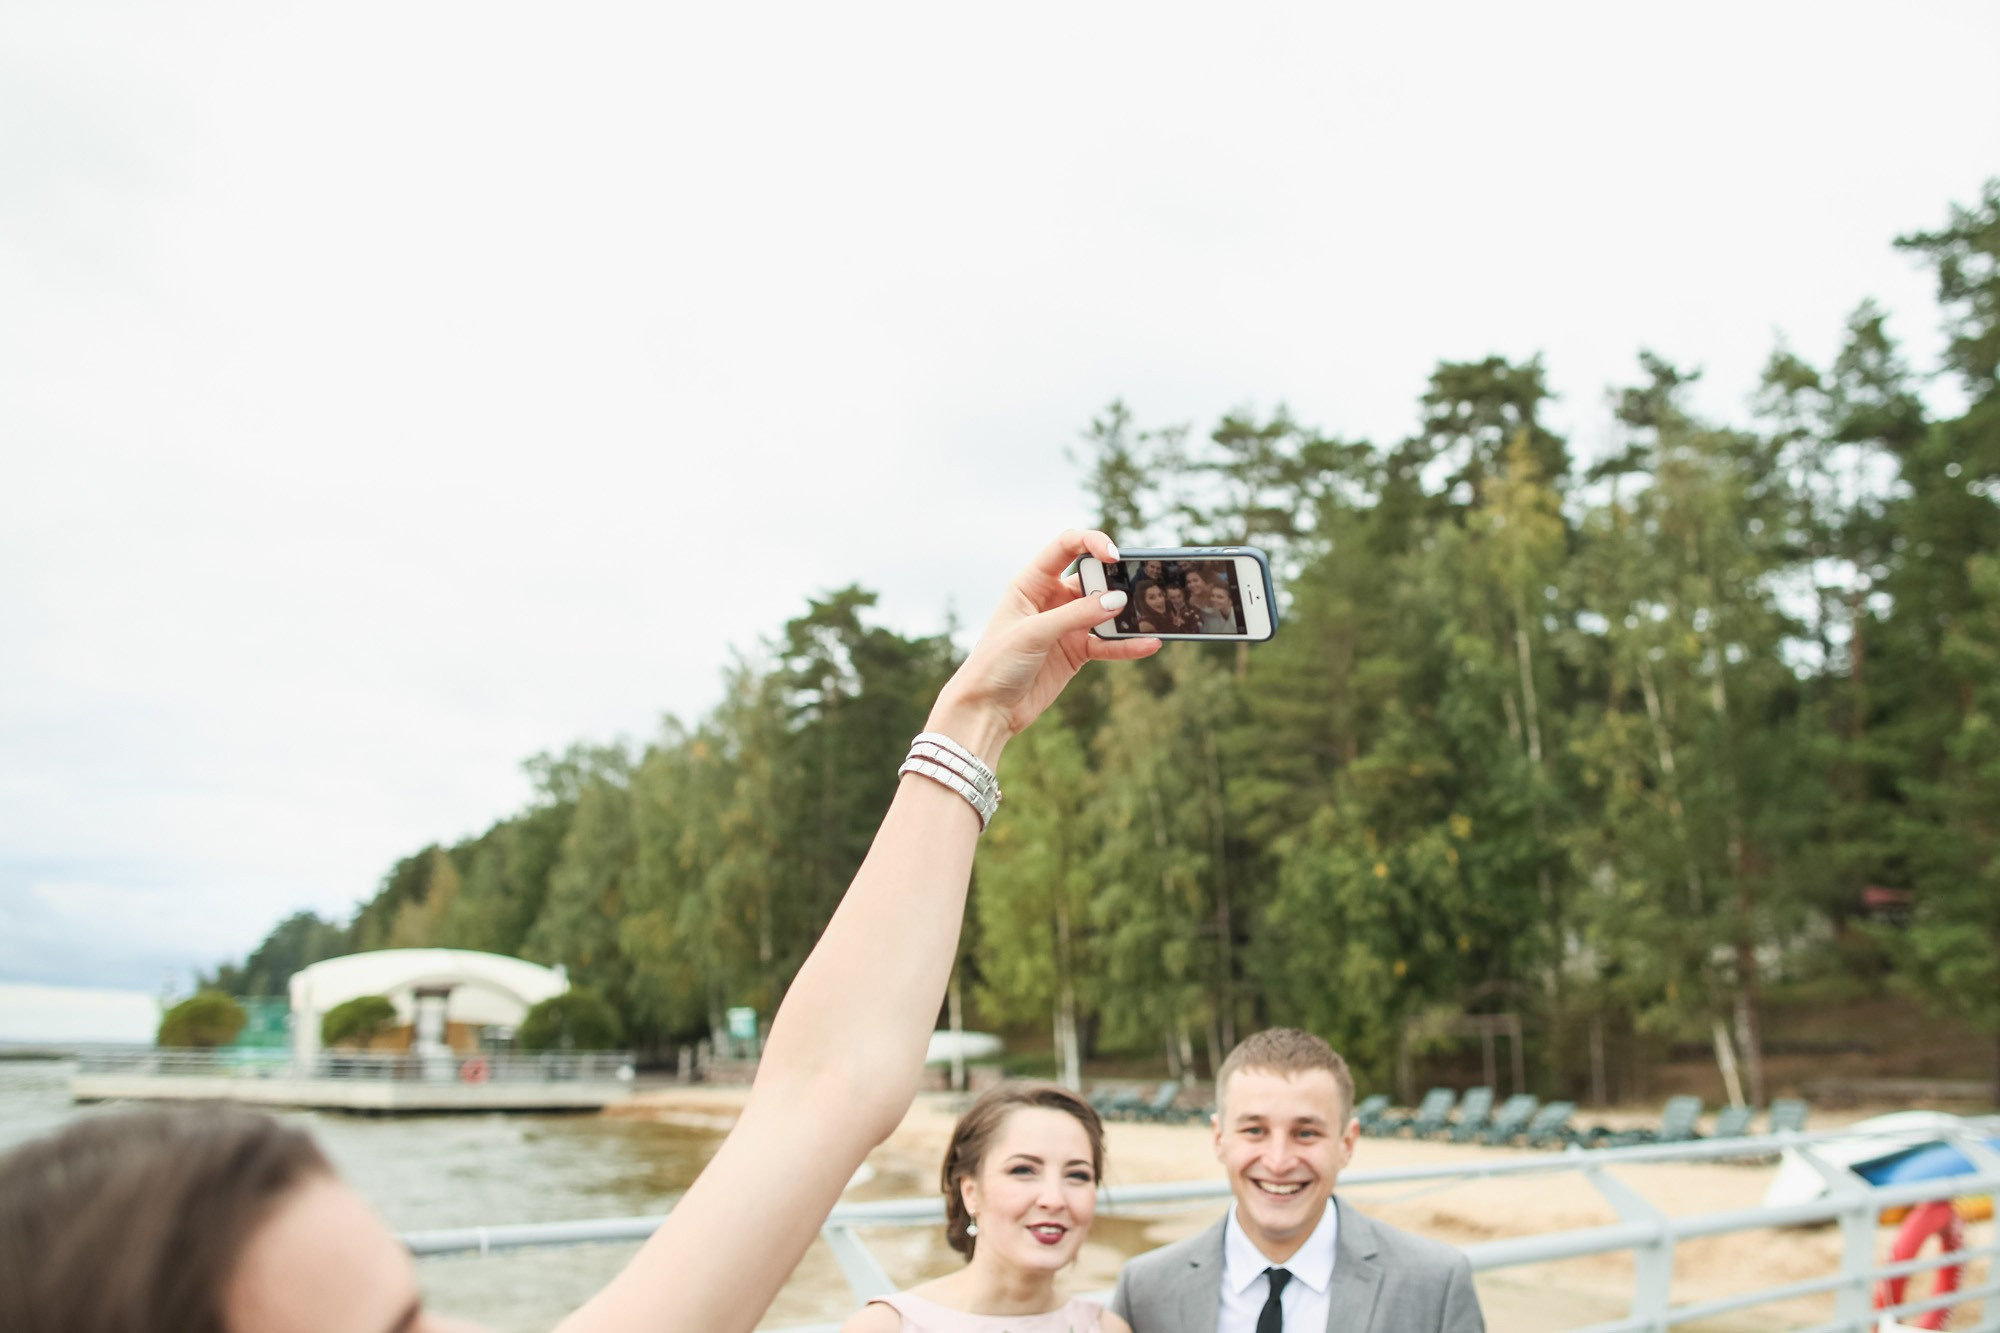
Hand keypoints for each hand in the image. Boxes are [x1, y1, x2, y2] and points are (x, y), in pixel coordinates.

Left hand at [927, 530, 1160, 761]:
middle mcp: (1051, 599)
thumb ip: (1076, 615)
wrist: (986, 709)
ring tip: (1152, 617)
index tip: (1115, 556)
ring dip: (1126, 614)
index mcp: (1032, 582)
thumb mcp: (1034, 633)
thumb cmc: (996, 663)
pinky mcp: (1076, 652)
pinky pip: (1108, 643)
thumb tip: (1118, 601)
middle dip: (1117, 581)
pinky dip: (1127, 644)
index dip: (1092, 543)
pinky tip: (1148, 644)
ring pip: (1105, 611)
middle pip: (1093, 578)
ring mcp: (1066, 625)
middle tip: (1137, 590)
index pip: (1066, 546)